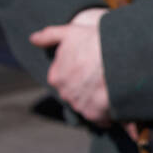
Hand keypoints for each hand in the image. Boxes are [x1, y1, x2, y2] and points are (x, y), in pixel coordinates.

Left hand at [29, 7, 112, 124]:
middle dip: (87, 90)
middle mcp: (65, 93)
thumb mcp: (71, 32)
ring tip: (112, 90)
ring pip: (89, 107)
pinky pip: (102, 119)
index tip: (91, 70)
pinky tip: (116, 105)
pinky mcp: (96, 115)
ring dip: (98, 103)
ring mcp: (80, 105)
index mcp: (56, 76)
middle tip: (103, 80)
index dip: (79, 75)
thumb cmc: (95, 42)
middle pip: (76, 95)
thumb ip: (49, 36)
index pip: (65, 80)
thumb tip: (33, 39)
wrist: (118, 57)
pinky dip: (108, 116)